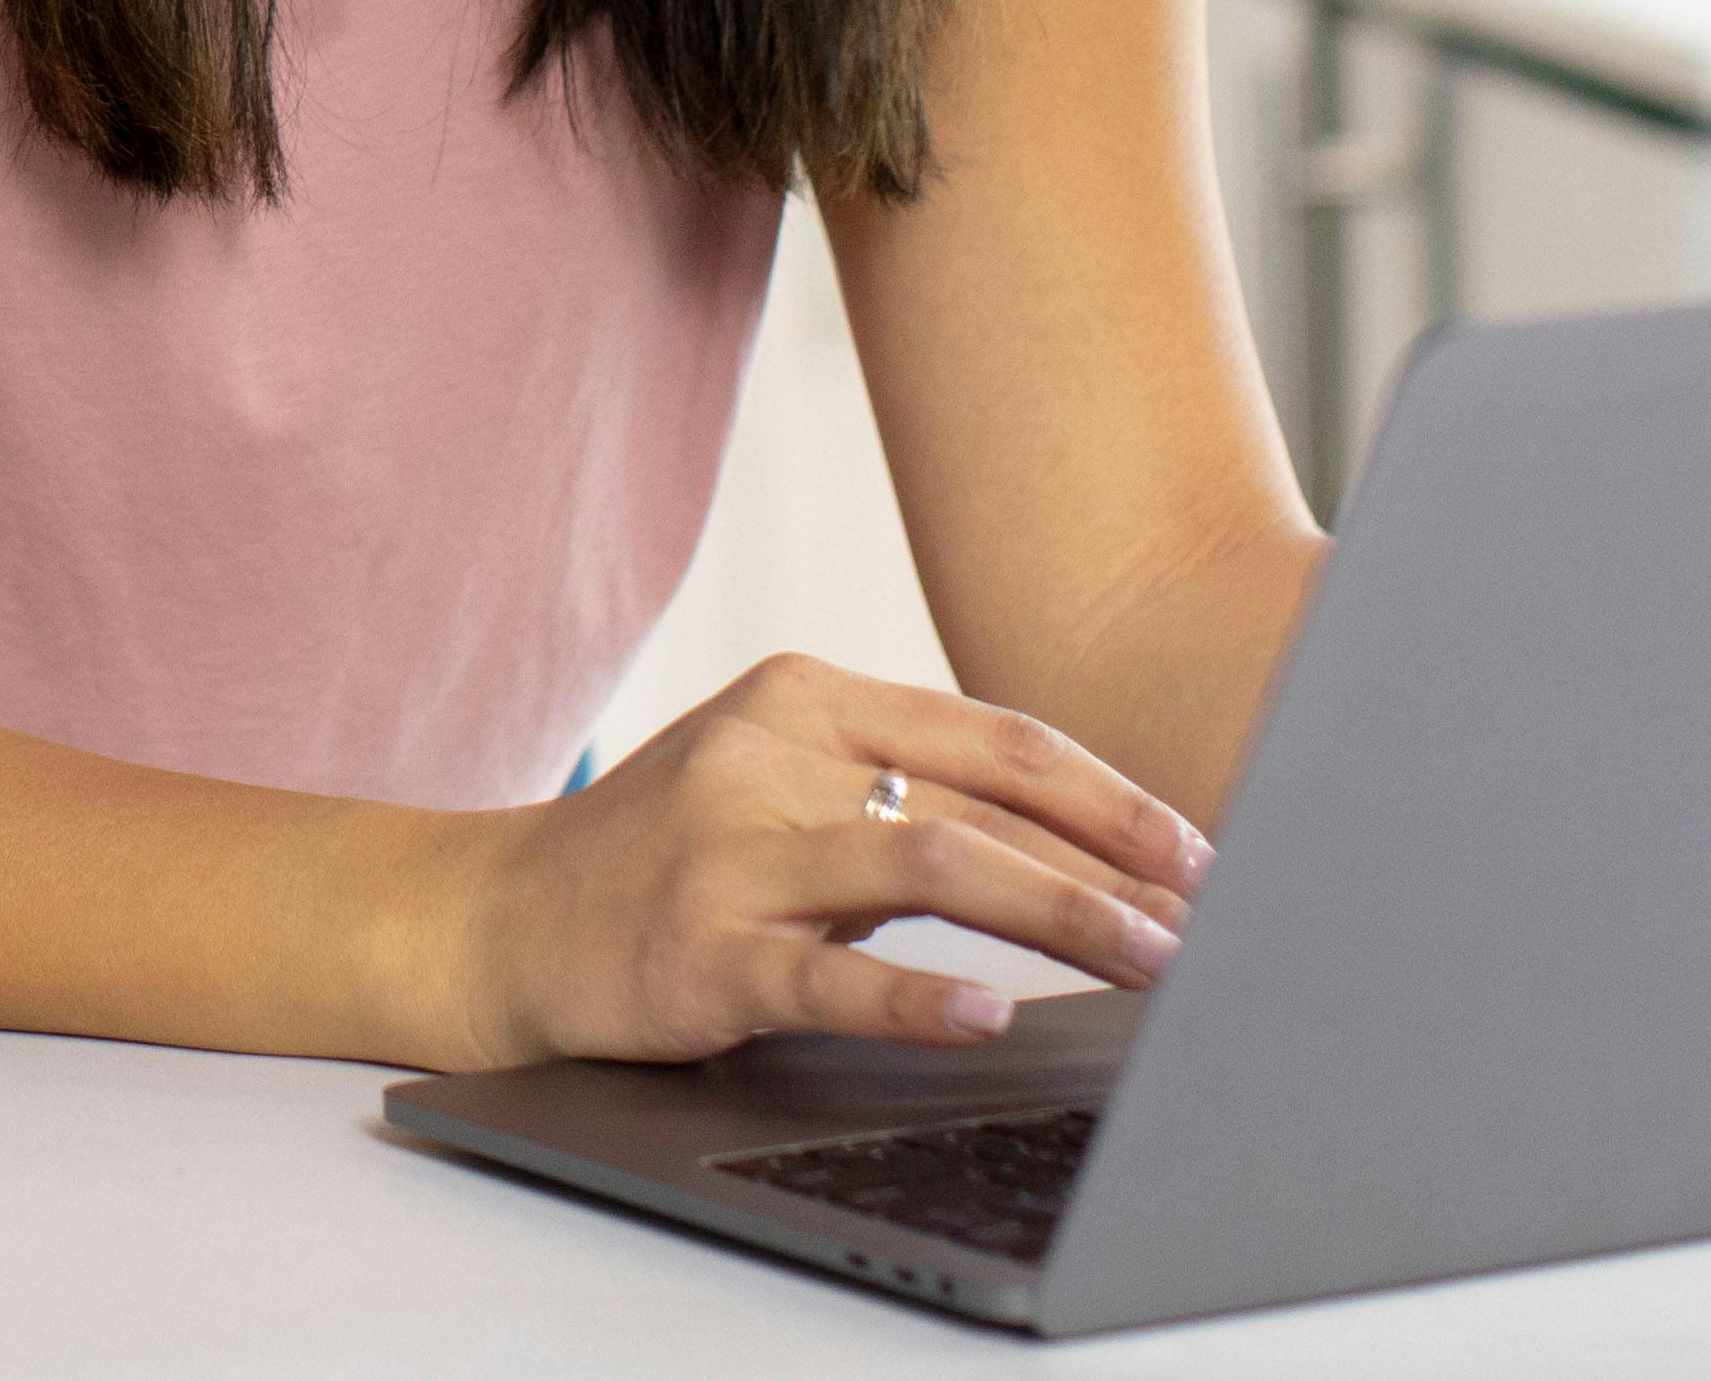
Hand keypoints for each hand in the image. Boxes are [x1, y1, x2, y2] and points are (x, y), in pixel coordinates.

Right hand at [438, 651, 1208, 1072]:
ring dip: (1061, 915)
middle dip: (1115, 864)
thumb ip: (902, 792)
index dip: (1113, 796)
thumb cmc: (670, 855)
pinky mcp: (699, 950)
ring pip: (929, 865)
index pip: (997, 737)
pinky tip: (987, 1014)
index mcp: (808, 697)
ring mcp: (732, 850)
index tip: (1199, 854)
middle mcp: (772, 754)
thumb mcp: (778, 783)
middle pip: (984, 798)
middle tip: (1206, 920)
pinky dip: (916, 995)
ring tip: (1149, 963)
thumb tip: (1084, 849)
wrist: (503, 916)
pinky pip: (827, 975)